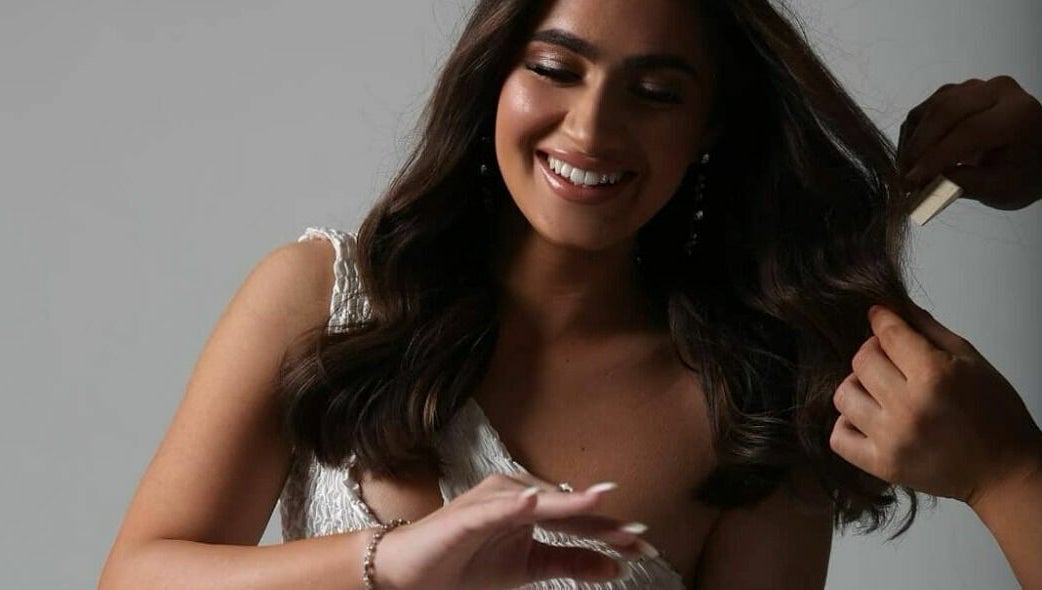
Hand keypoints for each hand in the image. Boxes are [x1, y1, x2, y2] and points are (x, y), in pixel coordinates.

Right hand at [374, 473, 650, 589]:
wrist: (411, 574)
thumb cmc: (467, 565)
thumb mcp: (527, 569)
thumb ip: (570, 563)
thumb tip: (616, 567)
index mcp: (531, 506)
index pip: (577, 519)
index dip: (610, 531)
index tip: (644, 545)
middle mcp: (514, 494)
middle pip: (566, 508)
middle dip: (601, 521)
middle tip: (637, 535)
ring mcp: (490, 500)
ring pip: (538, 501)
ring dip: (568, 503)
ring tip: (600, 499)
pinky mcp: (466, 514)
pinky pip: (494, 508)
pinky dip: (514, 504)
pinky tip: (534, 502)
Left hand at [829, 304, 1041, 507]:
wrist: (1005, 471)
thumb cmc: (995, 414)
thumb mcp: (971, 361)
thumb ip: (929, 330)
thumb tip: (894, 307)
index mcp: (934, 376)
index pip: (888, 334)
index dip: (881, 319)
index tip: (879, 317)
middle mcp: (908, 407)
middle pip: (861, 361)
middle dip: (873, 351)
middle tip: (889, 358)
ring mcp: (892, 438)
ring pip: (844, 395)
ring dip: (857, 386)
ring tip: (879, 391)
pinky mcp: (883, 466)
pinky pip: (838, 437)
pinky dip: (848, 424)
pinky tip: (868, 419)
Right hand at [897, 76, 1041, 210]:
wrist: (1035, 153)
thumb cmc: (1022, 174)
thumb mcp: (999, 189)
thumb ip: (961, 185)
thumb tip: (919, 184)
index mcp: (1017, 115)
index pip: (970, 131)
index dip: (936, 157)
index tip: (911, 182)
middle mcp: (999, 90)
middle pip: (945, 111)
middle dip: (918, 146)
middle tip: (903, 177)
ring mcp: (978, 86)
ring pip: (933, 106)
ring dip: (914, 139)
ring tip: (908, 168)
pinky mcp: (961, 89)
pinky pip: (929, 105)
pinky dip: (916, 130)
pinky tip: (915, 153)